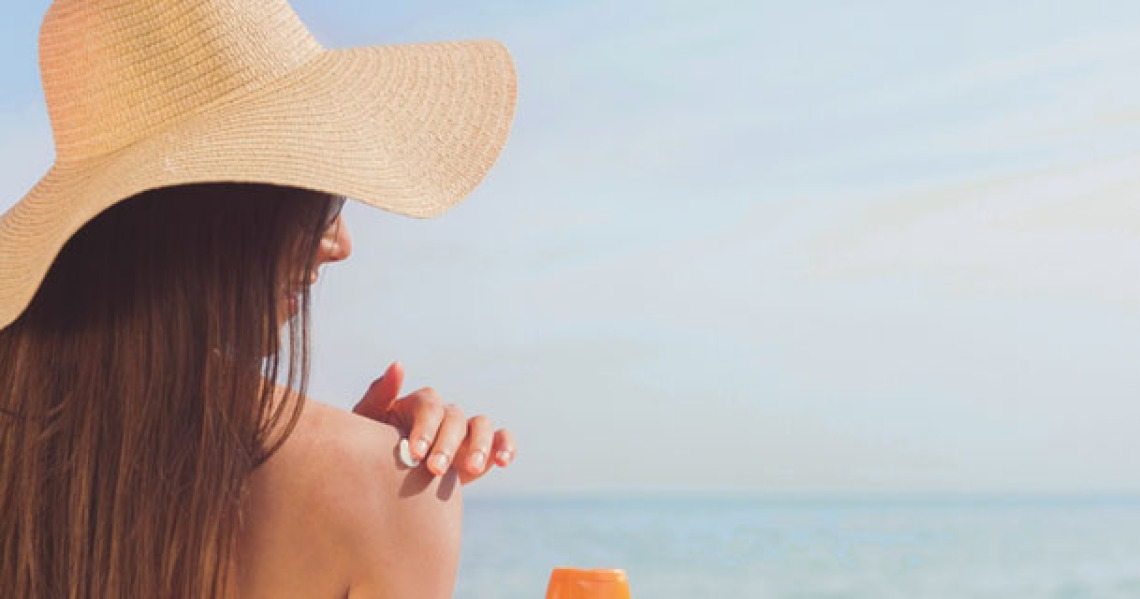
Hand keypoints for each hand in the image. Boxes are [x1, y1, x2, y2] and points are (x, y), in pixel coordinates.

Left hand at [352, 361, 516, 484]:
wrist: (386, 486)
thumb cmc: (370, 451)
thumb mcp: (367, 426)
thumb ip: (379, 396)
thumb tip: (399, 365)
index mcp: (418, 406)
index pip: (429, 406)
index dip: (425, 428)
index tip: (415, 453)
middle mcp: (445, 414)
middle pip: (455, 418)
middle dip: (447, 444)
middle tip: (436, 470)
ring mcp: (465, 431)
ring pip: (482, 425)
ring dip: (480, 445)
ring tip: (471, 468)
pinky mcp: (483, 449)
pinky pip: (501, 439)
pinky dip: (506, 446)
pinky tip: (503, 462)